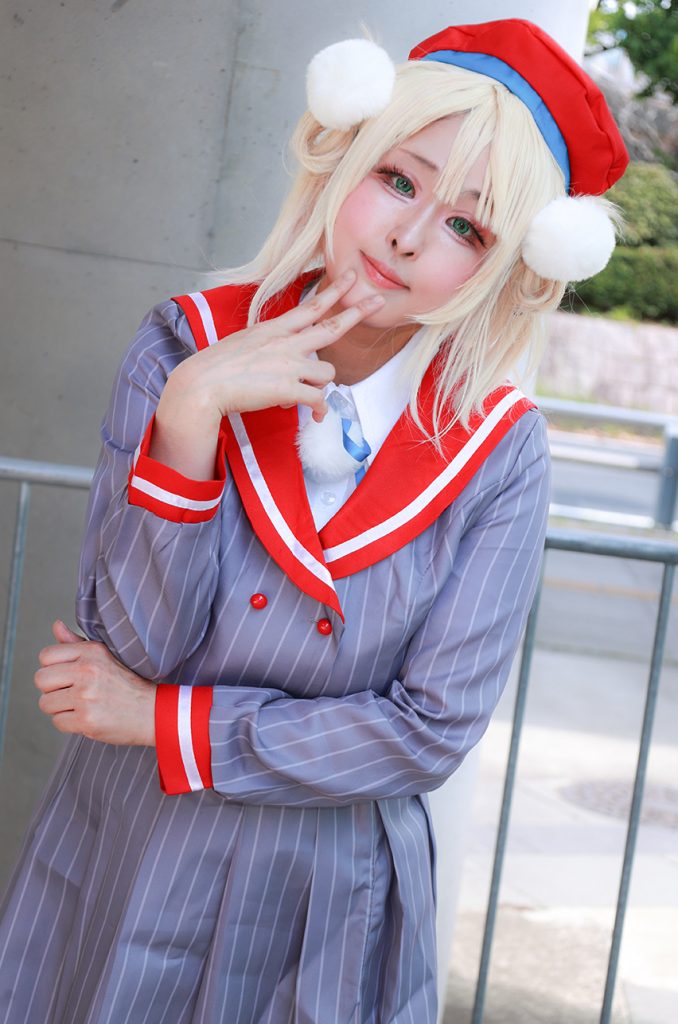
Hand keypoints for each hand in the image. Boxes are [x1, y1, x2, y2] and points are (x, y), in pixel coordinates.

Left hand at [35, 621, 155, 746]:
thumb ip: (76, 643)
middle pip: (41, 679)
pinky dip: (69, 723)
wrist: (153, 712)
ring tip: (80, 705)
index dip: (53, 668)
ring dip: (59, 707)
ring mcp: (86, 696)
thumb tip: (56, 625)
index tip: (67, 675)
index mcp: (92, 652)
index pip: (46, 656)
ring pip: (46, 703)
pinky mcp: (86, 720)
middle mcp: (88, 671)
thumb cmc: (128, 684)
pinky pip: (57, 722)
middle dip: (52, 689)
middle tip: (71, 692)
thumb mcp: (105, 656)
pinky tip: (86, 717)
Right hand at [149, 270, 384, 478]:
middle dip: (357, 312)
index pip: (310, 306)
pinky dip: (317, 409)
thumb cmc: (215, 367)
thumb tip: (280, 367)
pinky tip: (313, 416)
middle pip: (330, 326)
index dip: (333, 291)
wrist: (202, 385)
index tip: (350, 277)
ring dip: (323, 386)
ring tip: (309, 395)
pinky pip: (317, 399)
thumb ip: (267, 350)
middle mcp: (286, 343)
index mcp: (274, 329)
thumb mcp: (242, 345)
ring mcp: (289, 365)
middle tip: (377, 301)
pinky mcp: (288, 388)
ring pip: (327, 373)